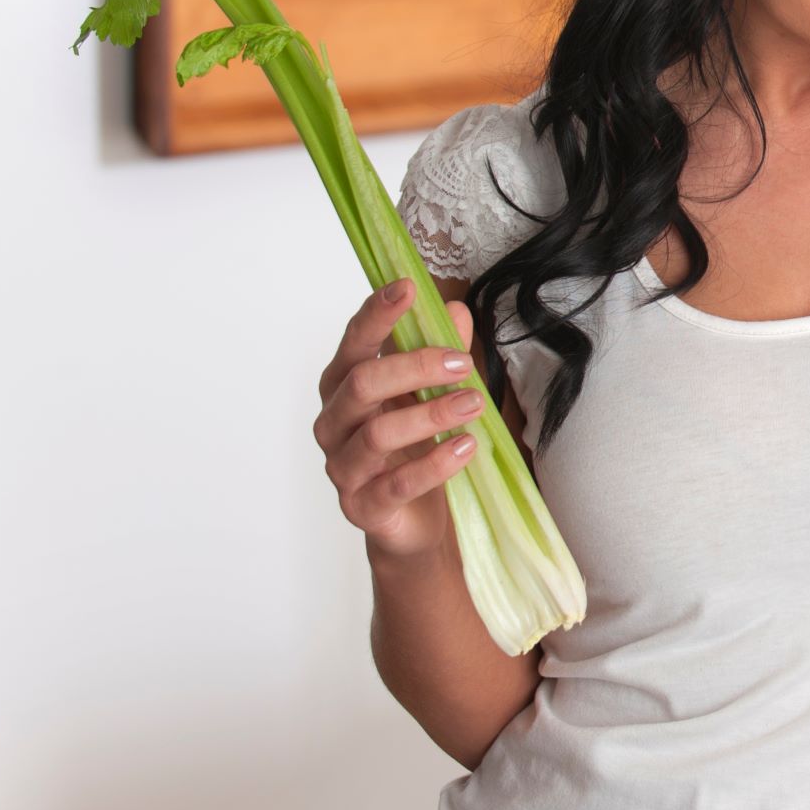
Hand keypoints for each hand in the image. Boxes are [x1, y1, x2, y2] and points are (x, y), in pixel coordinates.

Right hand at [314, 279, 486, 560]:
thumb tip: (454, 311)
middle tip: (463, 364)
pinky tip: (466, 448)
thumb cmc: (416, 447)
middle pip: (362, 384)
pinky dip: (433, 465)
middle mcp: (334, 423)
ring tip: (474, 404)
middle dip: (414, 367)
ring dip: (430, 414)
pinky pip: (395, 484)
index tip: (407, 287)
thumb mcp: (432, 393)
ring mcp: (343, 467)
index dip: (377, 314)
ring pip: (377, 433)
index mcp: (345, 386)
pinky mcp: (361, 507)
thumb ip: (441, 352)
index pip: (354, 343)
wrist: (415, 521)